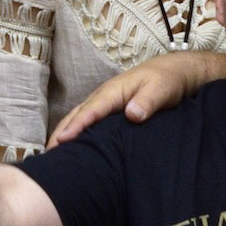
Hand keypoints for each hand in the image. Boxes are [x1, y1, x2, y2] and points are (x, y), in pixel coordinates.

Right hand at [48, 51, 225, 146]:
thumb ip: (148, 101)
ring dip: (65, 133)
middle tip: (47, 154)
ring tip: (52, 154)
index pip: (91, 111)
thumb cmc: (169, 79)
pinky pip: (89, 121)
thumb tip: (131, 114)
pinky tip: (74, 146)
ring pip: (80, 118)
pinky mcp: (111, 110)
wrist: (178, 71)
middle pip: (77, 115)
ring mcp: (107, 103)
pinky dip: (77, 132)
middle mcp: (105, 96)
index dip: (76, 126)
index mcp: (114, 91)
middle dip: (61, 133)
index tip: (62, 142)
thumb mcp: (163, 88)